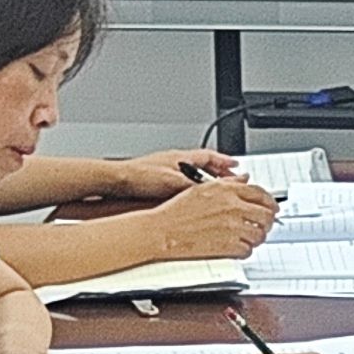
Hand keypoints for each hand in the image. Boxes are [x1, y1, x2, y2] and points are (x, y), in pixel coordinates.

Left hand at [113, 148, 240, 198]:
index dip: (225, 161)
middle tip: (229, 179)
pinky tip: (189, 197)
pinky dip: (190, 187)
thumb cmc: (140, 177)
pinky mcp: (157, 178)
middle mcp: (174, 160)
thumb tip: (216, 191)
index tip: (236, 166)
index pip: (210, 156)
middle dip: (217, 172)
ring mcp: (165, 168)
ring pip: (192, 172)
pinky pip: (181, 180)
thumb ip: (197, 187)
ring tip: (212, 190)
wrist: (117, 181)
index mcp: (181, 157)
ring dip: (204, 180)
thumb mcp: (175, 183)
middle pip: (203, 164)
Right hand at [145, 181, 280, 260]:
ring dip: (257, 237)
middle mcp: (233, 207)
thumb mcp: (202, 188)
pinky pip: (248, 250)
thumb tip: (245, 179)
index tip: (271, 207)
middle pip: (267, 215)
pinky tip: (237, 247)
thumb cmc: (176, 211)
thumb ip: (228, 183)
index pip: (260, 194)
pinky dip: (245, 250)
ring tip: (248, 237)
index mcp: (227, 191)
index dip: (270, 202)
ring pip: (260, 234)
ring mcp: (232, 227)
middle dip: (267, 221)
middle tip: (262, 225)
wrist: (162, 230)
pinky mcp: (228, 246)